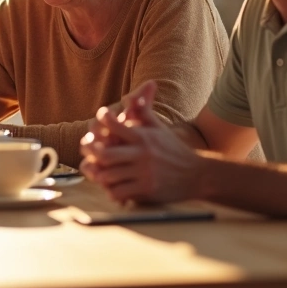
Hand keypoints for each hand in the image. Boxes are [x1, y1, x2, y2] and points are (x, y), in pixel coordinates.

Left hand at [80, 81, 203, 203]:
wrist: (198, 174)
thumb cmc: (174, 150)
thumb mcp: (160, 129)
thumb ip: (144, 112)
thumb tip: (132, 95)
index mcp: (143, 137)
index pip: (113, 125)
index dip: (100, 123)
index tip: (96, 124)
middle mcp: (142, 153)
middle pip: (104, 154)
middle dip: (92, 154)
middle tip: (88, 153)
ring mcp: (144, 173)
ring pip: (109, 175)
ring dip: (100, 175)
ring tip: (97, 172)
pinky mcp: (147, 189)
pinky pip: (120, 192)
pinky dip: (112, 192)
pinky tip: (112, 189)